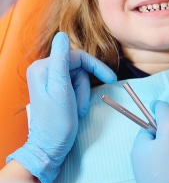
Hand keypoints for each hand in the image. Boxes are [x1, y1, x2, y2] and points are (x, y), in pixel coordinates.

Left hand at [7, 32, 116, 182]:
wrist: (49, 147)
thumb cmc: (57, 121)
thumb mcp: (61, 90)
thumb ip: (61, 60)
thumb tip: (62, 35)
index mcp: (43, 67)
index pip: (76, 56)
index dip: (95, 66)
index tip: (111, 79)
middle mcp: (44, 70)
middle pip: (77, 67)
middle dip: (84, 86)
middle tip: (81, 105)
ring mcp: (49, 81)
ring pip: (78, 77)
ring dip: (83, 94)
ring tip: (77, 110)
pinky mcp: (55, 90)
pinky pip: (74, 86)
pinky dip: (79, 97)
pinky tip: (76, 109)